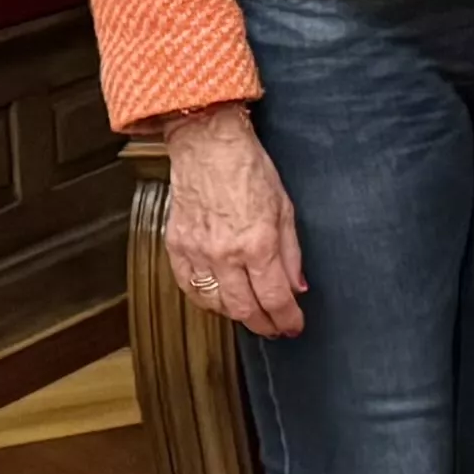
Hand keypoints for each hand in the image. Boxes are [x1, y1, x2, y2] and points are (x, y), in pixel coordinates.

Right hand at [159, 108, 306, 336]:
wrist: (207, 145)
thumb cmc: (248, 168)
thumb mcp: (285, 208)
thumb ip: (291, 253)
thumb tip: (296, 287)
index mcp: (257, 242)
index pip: (274, 298)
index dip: (286, 319)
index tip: (293, 326)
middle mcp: (224, 253)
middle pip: (244, 309)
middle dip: (264, 325)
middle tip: (275, 328)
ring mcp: (196, 252)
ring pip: (215, 304)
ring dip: (236, 315)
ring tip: (251, 314)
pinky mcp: (176, 247)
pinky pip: (189, 287)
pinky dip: (205, 300)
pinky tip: (219, 300)